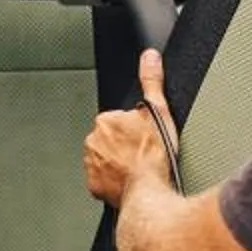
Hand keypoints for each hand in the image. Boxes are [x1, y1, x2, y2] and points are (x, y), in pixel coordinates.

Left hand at [83, 49, 178, 208]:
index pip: (120, 121)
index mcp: (105, 120)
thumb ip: (152, 80)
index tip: (146, 139)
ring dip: (120, 164)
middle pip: (112, 140)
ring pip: (107, 160)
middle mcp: (93, 141)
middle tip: (144, 156)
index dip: (136, 130)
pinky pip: (104, 181)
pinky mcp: (94, 186)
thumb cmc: (154, 156)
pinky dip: (115, 182)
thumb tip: (150, 57)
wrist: (149, 193)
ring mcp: (92, 165)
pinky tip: (132, 183)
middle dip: (125, 146)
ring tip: (139, 171)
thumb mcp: (159, 110)